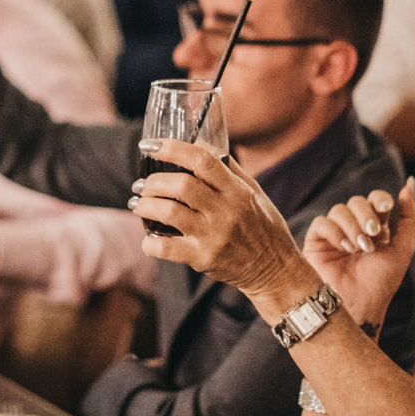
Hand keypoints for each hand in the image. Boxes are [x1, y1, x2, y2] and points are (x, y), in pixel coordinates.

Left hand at [132, 138, 316, 318]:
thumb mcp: (255, 194)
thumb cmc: (263, 228)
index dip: (173, 149)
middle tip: (142, 185)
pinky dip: (150, 243)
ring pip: (169, 212)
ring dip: (146, 206)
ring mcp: (214, 235)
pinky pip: (167, 248)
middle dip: (153, 181)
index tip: (150, 145)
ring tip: (139, 205)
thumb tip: (202, 144)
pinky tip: (148, 239)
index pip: (203, 161)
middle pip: (181, 185)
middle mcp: (226, 211)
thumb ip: (229, 170)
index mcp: (237, 191)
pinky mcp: (203, 258)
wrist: (275, 271)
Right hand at [300, 180, 414, 328]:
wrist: (359, 306)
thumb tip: (410, 184)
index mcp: (375, 228)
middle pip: (357, 201)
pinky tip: (345, 249)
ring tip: (360, 248)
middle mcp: (354, 228)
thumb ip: (409, 217)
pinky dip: (335, 232)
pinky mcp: (316, 243)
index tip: (386, 207)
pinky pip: (321, 223)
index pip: (375, 200)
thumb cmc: (381, 283)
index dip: (379, 199)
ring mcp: (334, 235)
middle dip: (366, 214)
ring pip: (339, 210)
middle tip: (372, 235)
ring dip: (352, 226)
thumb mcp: (402, 249)